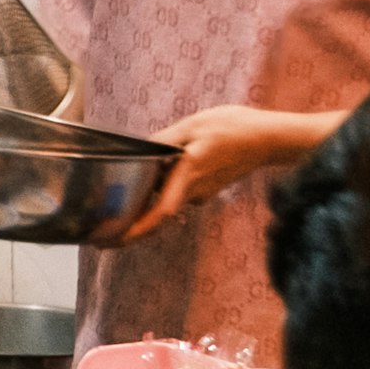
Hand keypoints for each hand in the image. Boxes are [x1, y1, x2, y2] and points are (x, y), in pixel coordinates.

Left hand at [122, 105, 342, 239]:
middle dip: (131, 225)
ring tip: (116, 206)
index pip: (158, 213)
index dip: (134, 231)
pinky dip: (161, 193)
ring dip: (144, 207)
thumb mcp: (193, 126)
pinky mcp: (207, 188)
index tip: (111, 242)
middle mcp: (193, 192)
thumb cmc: (233, 128)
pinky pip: (178, 194)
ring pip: (167, 203)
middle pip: (157, 214)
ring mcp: (201, 192)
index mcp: (187, 177)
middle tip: (101, 234)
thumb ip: (165, 141)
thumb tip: (142, 150)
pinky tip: (147, 183)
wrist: (268, 138)